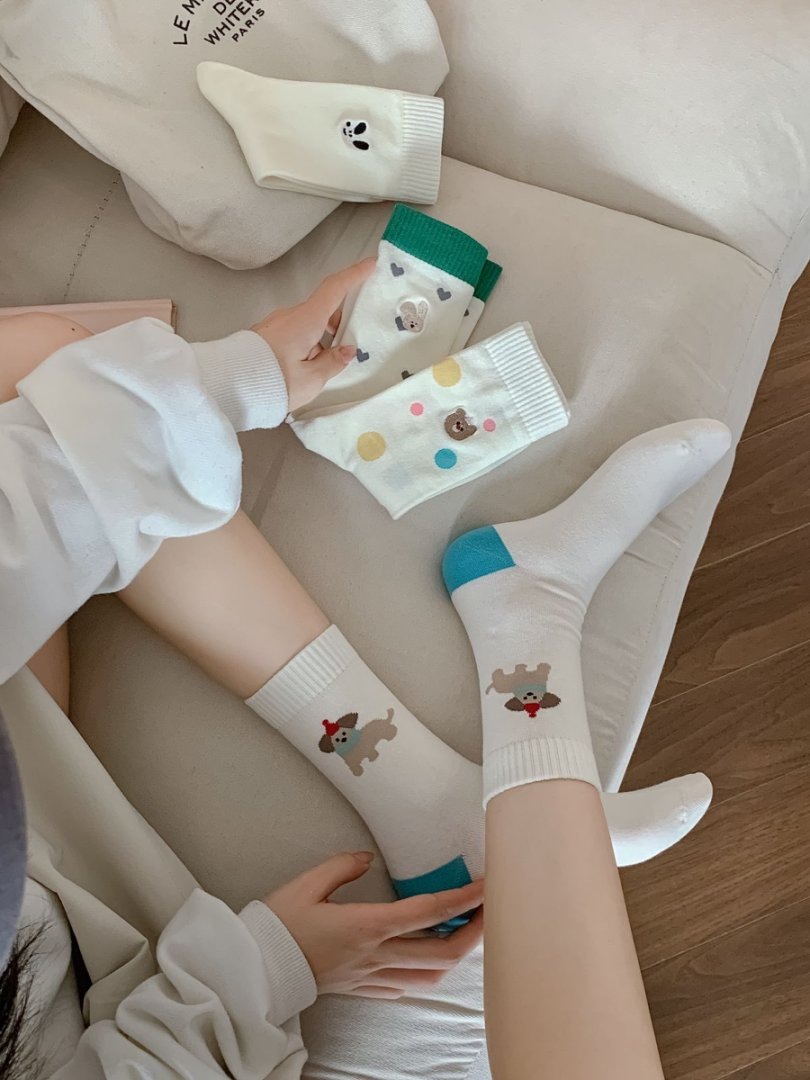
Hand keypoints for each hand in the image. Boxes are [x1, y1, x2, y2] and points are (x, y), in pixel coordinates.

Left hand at [251, 258, 375, 411]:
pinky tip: (306, 367)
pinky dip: (307, 342)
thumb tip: (347, 351)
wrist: (226, 387)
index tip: (371, 263)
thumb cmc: (272, 382)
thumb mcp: (310, 380)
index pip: (334, 289)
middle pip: (322, 308)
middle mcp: (290, 316)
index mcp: (305, 320)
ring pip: (307, 323)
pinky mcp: (265, 336)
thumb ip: (332, 363)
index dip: (354, 275)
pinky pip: (294, 332)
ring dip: (321, 338)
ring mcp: (275, 324)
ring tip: (325, 366)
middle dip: (339, 320)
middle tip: (351, 341)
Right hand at [264, 851, 483, 998]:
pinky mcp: (363, 988)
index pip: (429, 912)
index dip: (464, 898)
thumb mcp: (307, 884)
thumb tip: (368, 858)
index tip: (487, 884)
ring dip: (456, 955)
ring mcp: (371, 977)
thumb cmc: (278, 927)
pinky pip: (408, 986)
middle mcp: (376, 956)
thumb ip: (342, 866)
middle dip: (474, 932)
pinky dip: (429, 971)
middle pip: (443, 952)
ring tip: (466, 930)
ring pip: (430, 975)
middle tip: (490, 908)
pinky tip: (430, 955)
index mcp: (367, 926)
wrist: (255, 972)